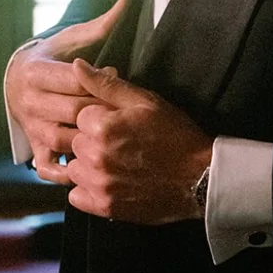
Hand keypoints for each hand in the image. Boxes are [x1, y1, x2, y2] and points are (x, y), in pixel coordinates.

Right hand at [5, 0, 128, 183]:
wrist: (16, 81)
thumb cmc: (53, 56)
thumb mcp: (71, 39)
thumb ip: (100, 24)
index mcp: (36, 71)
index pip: (73, 79)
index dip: (100, 79)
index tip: (117, 74)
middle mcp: (29, 101)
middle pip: (71, 110)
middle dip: (101, 110)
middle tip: (125, 109)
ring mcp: (31, 127)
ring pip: (60, 139)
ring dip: (89, 140)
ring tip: (115, 136)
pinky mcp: (33, 147)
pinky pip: (47, 167)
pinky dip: (66, 172)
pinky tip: (90, 166)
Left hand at [64, 59, 212, 224]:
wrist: (199, 178)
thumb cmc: (175, 135)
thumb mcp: (145, 101)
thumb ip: (106, 84)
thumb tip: (77, 65)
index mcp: (103, 127)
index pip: (81, 116)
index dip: (100, 118)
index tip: (119, 123)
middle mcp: (96, 157)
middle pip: (75, 142)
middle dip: (92, 140)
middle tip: (120, 143)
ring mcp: (99, 184)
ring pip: (73, 169)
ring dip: (88, 165)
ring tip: (115, 162)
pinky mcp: (104, 207)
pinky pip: (76, 196)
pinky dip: (87, 190)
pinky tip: (109, 181)